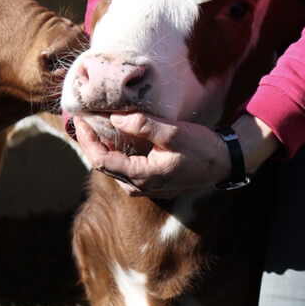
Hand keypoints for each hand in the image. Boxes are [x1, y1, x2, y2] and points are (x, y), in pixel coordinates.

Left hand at [72, 113, 230, 197]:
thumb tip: (114, 118)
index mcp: (142, 176)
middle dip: (90, 142)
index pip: (100, 161)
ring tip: (94, 124)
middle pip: (102, 165)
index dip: (86, 140)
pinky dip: (115, 151)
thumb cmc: (201, 148)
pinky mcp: (149, 182)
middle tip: (83, 118)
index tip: (80, 119)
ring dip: (101, 147)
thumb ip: (143, 124)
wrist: (224, 163)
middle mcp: (138, 186)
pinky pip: (123, 168)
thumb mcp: (173, 132)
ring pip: (112, 167)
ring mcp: (144, 187)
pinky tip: (114, 136)